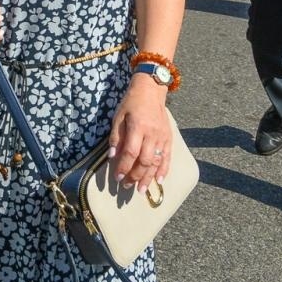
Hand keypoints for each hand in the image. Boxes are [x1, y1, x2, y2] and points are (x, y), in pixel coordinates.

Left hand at [107, 76, 170, 191]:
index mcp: (137, 127)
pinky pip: (167, 157)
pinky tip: (159, 181)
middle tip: (127, 186)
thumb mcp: (118, 116)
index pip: (130, 152)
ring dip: (148, 178)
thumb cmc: (131, 103)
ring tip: (141, 190)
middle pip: (145, 161)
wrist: (151, 91)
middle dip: (135, 176)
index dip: (124, 167)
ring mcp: (162, 137)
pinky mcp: (169, 138)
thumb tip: (113, 157)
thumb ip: (116, 136)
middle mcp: (152, 134)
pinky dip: (164, 171)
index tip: (118, 177)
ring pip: (156, 162)